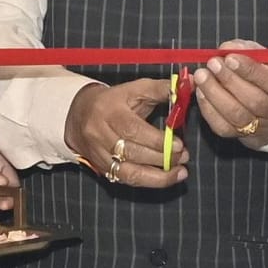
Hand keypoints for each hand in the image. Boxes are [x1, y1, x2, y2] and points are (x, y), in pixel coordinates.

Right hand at [65, 78, 188, 188]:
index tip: (179, 145)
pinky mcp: (102, 168)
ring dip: (158, 176)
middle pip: (132, 152)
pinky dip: (148, 182)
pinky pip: (126, 180)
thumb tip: (188, 85)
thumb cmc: (115, 101)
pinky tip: (166, 179)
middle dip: (162, 158)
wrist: (79, 114)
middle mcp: (100, 134)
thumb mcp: (135, 89)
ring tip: (180, 172)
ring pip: (128, 172)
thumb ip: (162, 89)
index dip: (157, 140)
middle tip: (184, 157)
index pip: (132, 129)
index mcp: (109, 110)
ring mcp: (99, 154)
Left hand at [192, 40, 267, 140]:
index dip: (250, 71)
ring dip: (215, 95)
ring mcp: (267, 128)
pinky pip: (224, 128)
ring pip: (238, 117)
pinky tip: (202, 93)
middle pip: (255, 102)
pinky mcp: (248, 138)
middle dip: (229, 81)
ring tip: (202, 76)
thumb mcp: (266, 56)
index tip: (229, 58)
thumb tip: (226, 49)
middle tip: (211, 64)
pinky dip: (209, 110)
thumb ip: (248, 50)